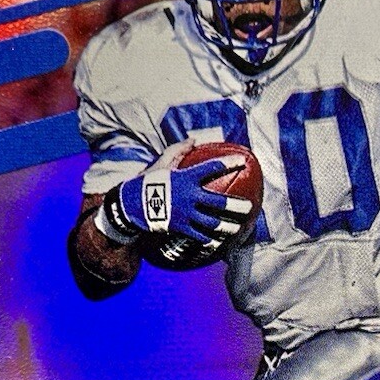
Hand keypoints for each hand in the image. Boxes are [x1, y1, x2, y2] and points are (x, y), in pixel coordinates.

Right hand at [101, 140, 254, 245]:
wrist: (130, 204)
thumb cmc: (148, 180)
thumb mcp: (162, 163)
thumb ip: (179, 150)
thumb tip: (194, 140)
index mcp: (186, 178)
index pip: (212, 168)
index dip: (229, 164)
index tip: (243, 162)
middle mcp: (189, 196)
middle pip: (219, 202)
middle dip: (236, 206)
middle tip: (249, 207)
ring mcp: (185, 214)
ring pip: (212, 222)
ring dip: (227, 226)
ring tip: (237, 227)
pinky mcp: (180, 227)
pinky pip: (199, 235)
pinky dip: (210, 238)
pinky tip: (218, 240)